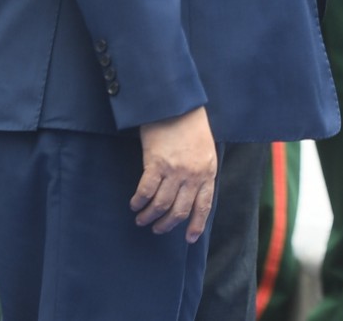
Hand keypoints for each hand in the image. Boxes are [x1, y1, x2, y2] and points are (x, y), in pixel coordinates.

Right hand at [132, 106, 217, 239]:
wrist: (176, 105)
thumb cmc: (191, 126)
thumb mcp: (205, 150)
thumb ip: (200, 172)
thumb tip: (189, 194)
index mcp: (207, 172)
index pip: (203, 206)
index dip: (195, 224)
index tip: (188, 238)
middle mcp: (192, 175)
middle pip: (179, 210)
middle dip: (166, 224)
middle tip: (157, 229)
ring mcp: (174, 171)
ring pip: (161, 205)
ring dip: (150, 216)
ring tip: (142, 220)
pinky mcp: (156, 164)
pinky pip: (146, 191)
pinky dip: (139, 202)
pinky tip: (134, 205)